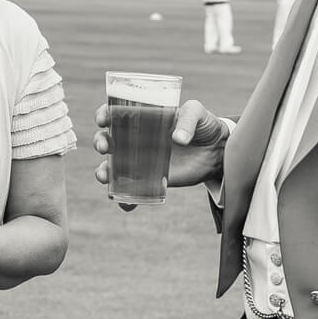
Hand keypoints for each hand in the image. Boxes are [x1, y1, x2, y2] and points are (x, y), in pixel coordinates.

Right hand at [93, 99, 228, 209]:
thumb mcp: (198, 113)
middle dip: (100, 142)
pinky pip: (132, 190)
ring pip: (113, 166)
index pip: (116, 113)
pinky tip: (125, 204)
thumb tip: (177, 139)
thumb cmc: (204, 124)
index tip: (103, 120)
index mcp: (143, 117)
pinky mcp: (151, 179)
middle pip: (108, 139)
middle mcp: (137, 138)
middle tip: (104, 147)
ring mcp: (142, 160)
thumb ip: (188, 120)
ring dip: (103, 171)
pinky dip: (124, 200)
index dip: (104, 115)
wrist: (217, 152)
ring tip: (104, 176)